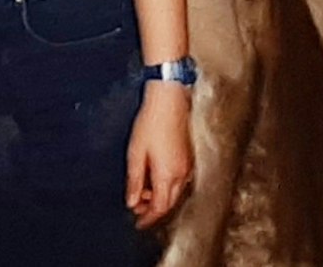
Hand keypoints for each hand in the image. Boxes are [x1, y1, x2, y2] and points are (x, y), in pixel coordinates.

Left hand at [127, 81, 193, 226]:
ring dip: (160, 197)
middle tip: (137, 210)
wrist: (170, 99)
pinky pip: (179, 181)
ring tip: (142, 193)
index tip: (138, 223)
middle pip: (169, 202)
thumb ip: (135, 180)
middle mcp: (182, 174)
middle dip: (153, 210)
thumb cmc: (152, 122)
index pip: (160, 207)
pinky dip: (166, 186)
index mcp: (168, 175)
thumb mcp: (136, 153)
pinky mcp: (189, 157)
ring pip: (175, 192)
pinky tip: (155, 179)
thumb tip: (132, 202)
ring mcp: (188, 166)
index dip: (149, 218)